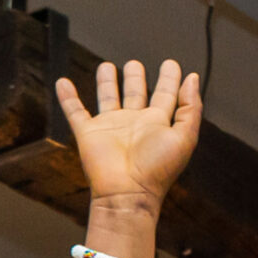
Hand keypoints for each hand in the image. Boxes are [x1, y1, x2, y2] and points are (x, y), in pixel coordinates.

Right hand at [54, 59, 199, 208]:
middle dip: (135, 78)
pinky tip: (63, 82)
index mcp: (157, 124)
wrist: (126, 193)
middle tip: (134, 65)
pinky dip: (67, 98)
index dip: (169, 79)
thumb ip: (191, 107)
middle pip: (135, 93)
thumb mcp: (185, 138)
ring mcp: (111, 128)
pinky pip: (75, 111)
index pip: (165, 95)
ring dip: (107, 83)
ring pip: (108, 98)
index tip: (171, 64)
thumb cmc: (157, 171)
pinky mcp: (88, 134)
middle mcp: (134, 124)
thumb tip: (193, 78)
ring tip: (106, 66)